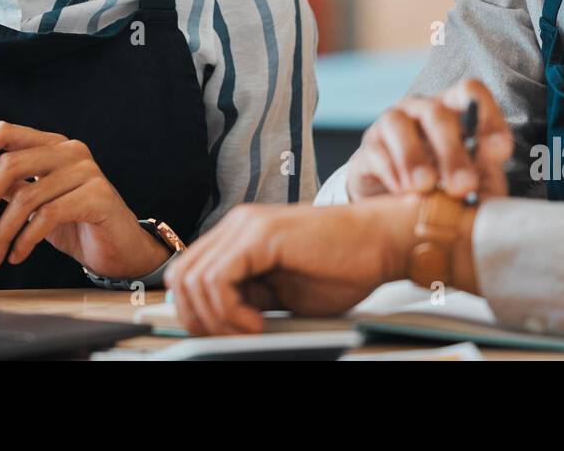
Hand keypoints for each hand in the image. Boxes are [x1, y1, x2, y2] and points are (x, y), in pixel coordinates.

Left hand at [0, 121, 170, 279]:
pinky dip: (24, 241)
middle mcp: (70, 151)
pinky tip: (16, 255)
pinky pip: (46, 216)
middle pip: (10, 164)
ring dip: (1, 234)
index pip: (6, 131)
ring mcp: (87, 171)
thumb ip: (10, 186)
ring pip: (26, 197)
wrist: (119, 248)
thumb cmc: (75, 223)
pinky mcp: (97, 196)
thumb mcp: (35, 204)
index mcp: (52, 145)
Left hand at [164, 196, 424, 334]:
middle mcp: (237, 225)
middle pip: (181, 277)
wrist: (381, 241)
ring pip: (193, 280)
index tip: (222, 336)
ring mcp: (246, 226)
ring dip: (216, 319)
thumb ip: (247, 298)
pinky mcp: (261, 235)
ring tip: (250, 331)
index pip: (188, 274)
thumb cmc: (344, 266)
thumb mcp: (283, 292)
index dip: (195, 313)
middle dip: (198, 319)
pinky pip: (218, 280)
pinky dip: (230, 311)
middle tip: (232, 338)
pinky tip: (258, 322)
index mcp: (239, 236)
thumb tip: (214, 323)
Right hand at [345, 78, 512, 200]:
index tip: (497, 152)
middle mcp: (422, 109)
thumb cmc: (444, 187)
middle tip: (461, 185)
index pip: (471, 92)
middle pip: (437, 113)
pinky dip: (390, 170)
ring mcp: (391, 124)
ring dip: (414, 157)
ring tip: (425, 186)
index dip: (487, 117)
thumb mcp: (472, 186)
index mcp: (454, 110)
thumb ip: (485, 188)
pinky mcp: (369, 148)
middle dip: (452, 151)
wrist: (397, 204)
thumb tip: (489, 205)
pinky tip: (402, 190)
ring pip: (399, 125)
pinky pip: (376, 150)